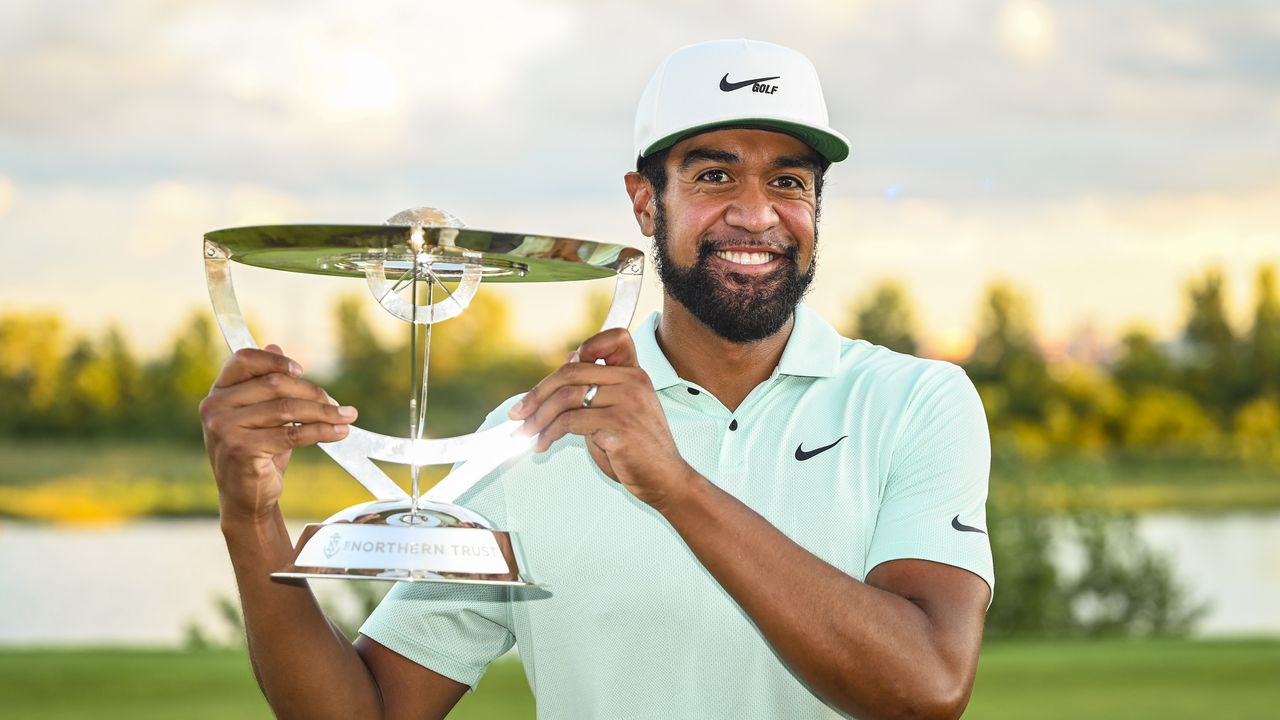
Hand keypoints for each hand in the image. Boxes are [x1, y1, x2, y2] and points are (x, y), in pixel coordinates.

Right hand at [199, 344, 356, 522]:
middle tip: (339, 405)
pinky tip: (339, 432)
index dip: (275, 361)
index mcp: (218, 392)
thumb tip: (275, 343)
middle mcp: (214, 407)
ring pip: (287, 409)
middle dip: (313, 393)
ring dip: (324, 413)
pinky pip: (292, 434)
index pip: (244, 360)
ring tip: (347, 417)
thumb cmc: (257, 452)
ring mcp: (224, 428)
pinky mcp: (241, 449)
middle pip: (275, 385)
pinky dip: (321, 431)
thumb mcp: (260, 414)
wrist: (246, 498)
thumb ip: (265, 382)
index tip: (302, 371)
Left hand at [508, 328, 698, 510]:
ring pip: (566, 397)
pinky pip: (570, 422)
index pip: (613, 339)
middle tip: (519, 413)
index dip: (584, 349)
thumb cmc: (640, 450)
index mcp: (635, 374)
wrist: (666, 480)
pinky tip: (542, 444)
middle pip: (572, 372)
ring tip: (526, 434)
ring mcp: (627, 401)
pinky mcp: (618, 425)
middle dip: (537, 394)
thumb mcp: (620, 410)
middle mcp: (633, 381)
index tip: (558, 377)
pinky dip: (548, 433)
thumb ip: (598, 388)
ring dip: (538, 418)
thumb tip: (569, 361)